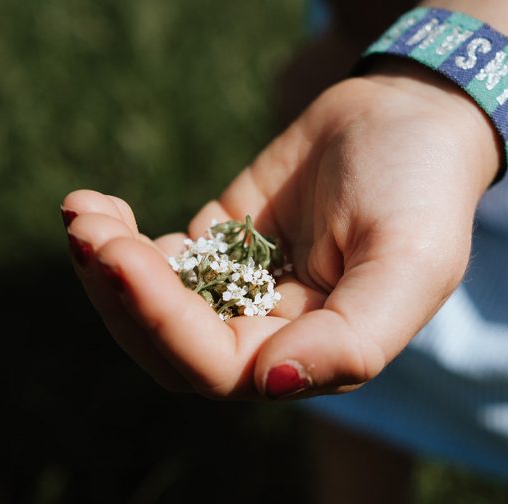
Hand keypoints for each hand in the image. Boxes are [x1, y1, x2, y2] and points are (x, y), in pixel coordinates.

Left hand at [63, 62, 499, 399]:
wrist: (413, 115)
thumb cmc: (422, 191)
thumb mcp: (409, 265)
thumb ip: (354, 340)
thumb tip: (270, 383)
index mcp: (316, 356)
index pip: (221, 367)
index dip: (165, 324)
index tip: (123, 259)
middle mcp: (273, 336)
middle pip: (172, 348)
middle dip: (122, 297)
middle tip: (88, 234)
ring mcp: (241, 291)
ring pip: (155, 310)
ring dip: (110, 270)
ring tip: (84, 214)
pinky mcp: (220, 246)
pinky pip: (156, 262)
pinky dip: (118, 241)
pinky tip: (99, 206)